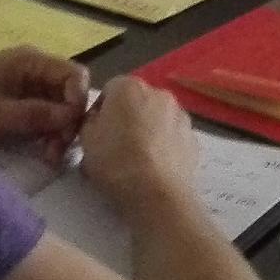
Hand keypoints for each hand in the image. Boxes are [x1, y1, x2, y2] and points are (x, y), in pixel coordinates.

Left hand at [0, 47, 89, 147]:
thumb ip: (32, 114)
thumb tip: (71, 117)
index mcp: (29, 61)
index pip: (74, 74)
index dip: (79, 101)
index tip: (69, 130)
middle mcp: (33, 70)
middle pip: (70, 93)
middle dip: (70, 122)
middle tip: (58, 151)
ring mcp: (26, 87)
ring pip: (59, 108)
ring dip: (60, 132)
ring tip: (50, 156)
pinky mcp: (18, 104)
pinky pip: (44, 117)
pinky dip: (47, 134)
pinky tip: (42, 152)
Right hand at [75, 77, 199, 212]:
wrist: (156, 192)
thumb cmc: (115, 161)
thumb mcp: (86, 140)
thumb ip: (90, 122)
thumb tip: (99, 121)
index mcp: (129, 87)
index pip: (109, 90)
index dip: (100, 111)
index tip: (96, 133)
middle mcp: (159, 93)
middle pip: (136, 102)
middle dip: (126, 118)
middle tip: (115, 145)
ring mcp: (180, 114)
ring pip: (157, 118)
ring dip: (148, 130)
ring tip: (137, 159)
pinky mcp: (193, 137)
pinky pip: (173, 136)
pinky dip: (164, 145)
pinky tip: (155, 167)